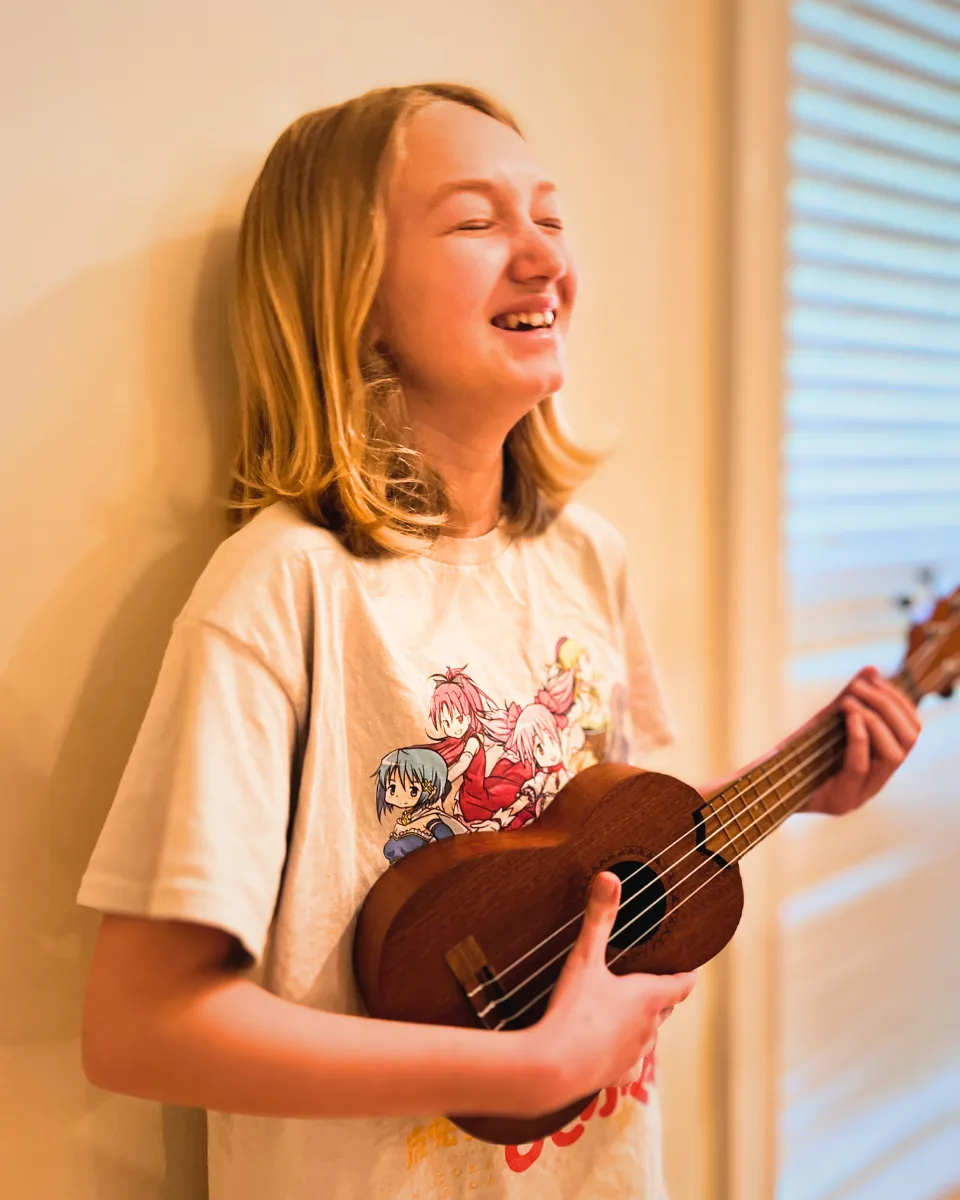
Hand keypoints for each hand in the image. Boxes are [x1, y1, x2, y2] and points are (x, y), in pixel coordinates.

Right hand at [525, 873, 695, 1110]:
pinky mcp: (615, 1075)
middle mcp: (648, 1028)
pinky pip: (630, 1063)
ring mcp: (633, 1055)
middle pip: (665, 1009)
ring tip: (632, 1014)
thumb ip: (598, 917)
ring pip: (649, 1036)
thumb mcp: (584, 958)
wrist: (551, 1068)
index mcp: (647, 998)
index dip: (687, 974)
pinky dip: (626, 1053)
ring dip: (644, 1024)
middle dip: (662, 996)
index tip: (692, 969)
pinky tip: (613, 1050)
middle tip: (655, 982)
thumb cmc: (572, 1011)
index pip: (681, 984)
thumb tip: (610, 877)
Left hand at [804, 666, 920, 815]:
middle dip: (888, 706)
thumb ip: (851, 698)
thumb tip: (872, 669)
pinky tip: (849, 716)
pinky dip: (858, 737)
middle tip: (861, 686)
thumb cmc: (798, 752)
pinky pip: (860, 765)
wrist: (767, 783)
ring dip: (875, 720)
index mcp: (881, 764)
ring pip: (893, 755)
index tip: (876, 679)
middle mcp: (878, 781)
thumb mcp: (828, 721)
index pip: (911, 730)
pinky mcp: (842, 800)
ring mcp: (862, 793)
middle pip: (909, 740)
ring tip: (850, 701)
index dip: (900, 702)